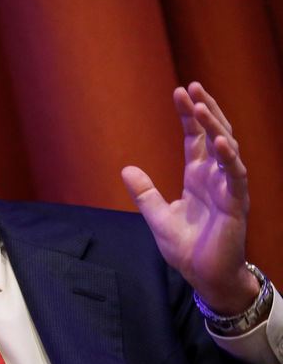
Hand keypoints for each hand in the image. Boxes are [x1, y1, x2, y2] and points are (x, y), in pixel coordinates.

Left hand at [121, 82, 257, 314]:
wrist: (203, 276)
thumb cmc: (186, 248)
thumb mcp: (157, 215)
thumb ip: (144, 192)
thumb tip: (126, 168)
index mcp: (197, 177)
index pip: (195, 138)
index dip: (189, 115)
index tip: (180, 91)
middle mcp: (215, 178)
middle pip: (213, 134)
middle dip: (204, 110)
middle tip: (192, 86)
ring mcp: (228, 189)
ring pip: (227, 149)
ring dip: (216, 126)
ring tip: (202, 105)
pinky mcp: (236, 204)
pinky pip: (236, 177)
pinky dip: (229, 158)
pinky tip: (221, 142)